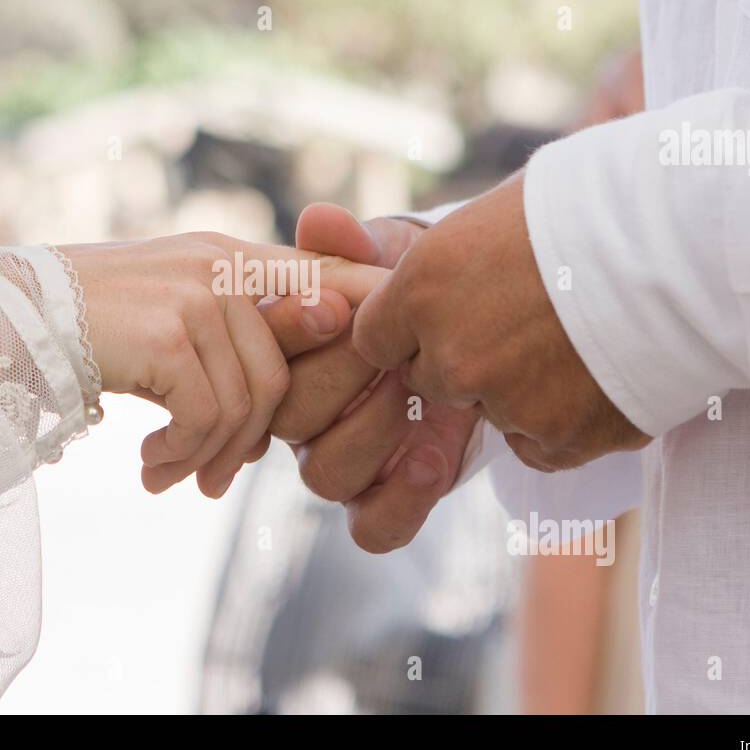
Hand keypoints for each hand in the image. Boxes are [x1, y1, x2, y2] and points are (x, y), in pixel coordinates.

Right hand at [62, 233, 385, 496]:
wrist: (10, 319)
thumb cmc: (94, 328)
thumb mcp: (173, 322)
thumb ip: (233, 347)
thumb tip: (279, 419)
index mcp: (232, 257)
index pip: (328, 281)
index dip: (367, 317)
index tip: (393, 364)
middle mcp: (222, 266)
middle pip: (283, 376)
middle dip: (251, 442)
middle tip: (212, 479)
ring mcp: (199, 295)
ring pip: (247, 405)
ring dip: (210, 457)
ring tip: (172, 475)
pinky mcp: (172, 332)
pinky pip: (208, 417)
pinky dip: (183, 456)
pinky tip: (150, 466)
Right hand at [260, 204, 481, 552]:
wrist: (486, 331)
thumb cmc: (418, 292)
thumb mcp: (392, 260)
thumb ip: (356, 248)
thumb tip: (320, 221)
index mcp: (288, 356)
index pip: (263, 351)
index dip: (293, 329)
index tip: (341, 305)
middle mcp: (304, 413)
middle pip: (289, 418)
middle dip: (342, 380)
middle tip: (393, 352)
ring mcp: (339, 458)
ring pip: (326, 475)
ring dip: (373, 435)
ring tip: (420, 397)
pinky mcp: (384, 498)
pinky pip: (373, 527)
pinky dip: (401, 501)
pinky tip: (433, 458)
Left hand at [351, 172, 649, 473]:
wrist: (690, 243)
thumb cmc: (596, 205)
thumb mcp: (493, 213)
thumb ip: (437, 261)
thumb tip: (372, 260)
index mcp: (425, 286)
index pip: (373, 338)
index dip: (410, 329)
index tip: (446, 315)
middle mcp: (453, 352)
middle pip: (431, 379)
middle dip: (464, 360)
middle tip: (525, 322)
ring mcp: (505, 402)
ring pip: (490, 412)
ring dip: (519, 390)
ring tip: (576, 339)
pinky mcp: (558, 438)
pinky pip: (538, 446)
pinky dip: (562, 422)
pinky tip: (596, 374)